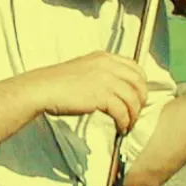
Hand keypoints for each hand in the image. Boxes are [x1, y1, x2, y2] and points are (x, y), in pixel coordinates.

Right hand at [22, 51, 147, 133]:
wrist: (43, 88)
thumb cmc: (58, 83)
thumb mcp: (84, 69)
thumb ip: (101, 73)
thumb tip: (115, 89)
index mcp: (104, 57)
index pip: (135, 68)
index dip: (141, 84)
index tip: (139, 96)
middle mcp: (108, 65)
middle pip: (138, 83)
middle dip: (141, 100)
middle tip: (136, 113)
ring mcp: (105, 79)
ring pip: (132, 98)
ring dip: (133, 115)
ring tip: (128, 124)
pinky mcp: (101, 95)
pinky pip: (122, 111)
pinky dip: (124, 121)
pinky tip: (120, 127)